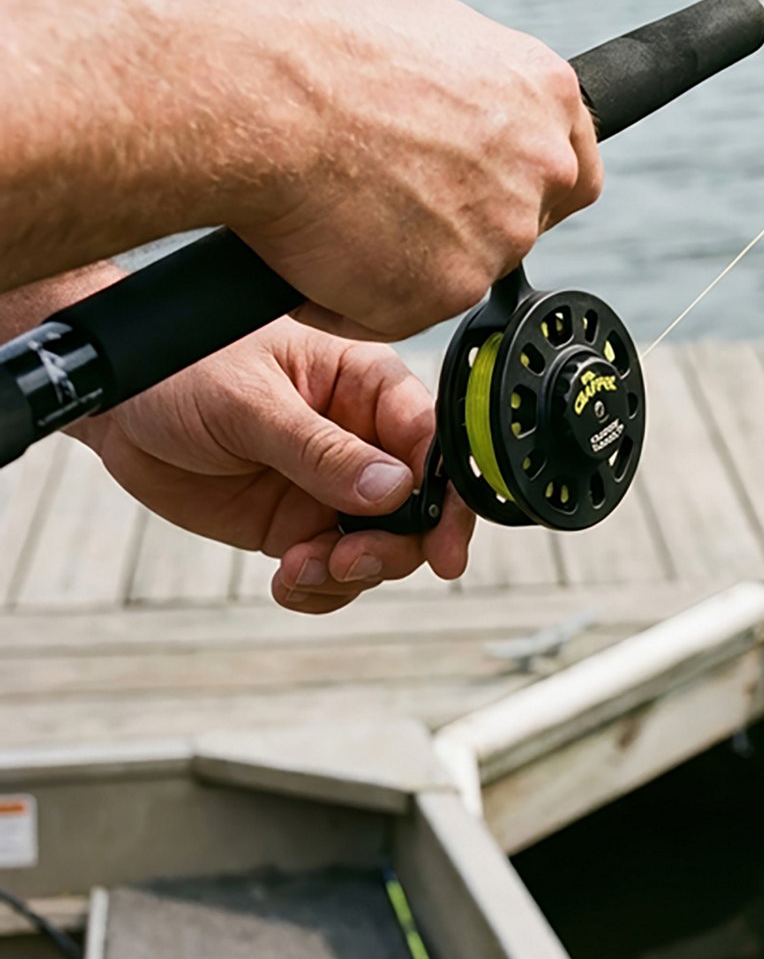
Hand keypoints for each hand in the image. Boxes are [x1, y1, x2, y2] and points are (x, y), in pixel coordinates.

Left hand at [73, 318, 474, 613]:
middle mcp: (361, 437)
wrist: (117, 406)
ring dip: (352, 572)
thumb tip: (393, 488)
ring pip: (383, 545)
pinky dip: (320, 590)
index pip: (433, 439)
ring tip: (301, 570)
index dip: (451, 494)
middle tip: (348, 561)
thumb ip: (320, 448)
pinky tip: (288, 581)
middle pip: (420, 505)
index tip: (446, 547)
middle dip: (396, 545)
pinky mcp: (296, 523)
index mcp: (366, 385)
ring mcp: (331, 485)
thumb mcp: (250, 403)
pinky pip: (335, 571)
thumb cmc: (184, 368)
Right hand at [241, 0, 603, 340]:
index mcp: (546, 94)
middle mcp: (542, 163)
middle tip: (396, 205)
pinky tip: (317, 249)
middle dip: (470, 222)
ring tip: (340, 213)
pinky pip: (408, 308)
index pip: (569, 165)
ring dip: (411, 259)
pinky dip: (360, 296)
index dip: (526, 186)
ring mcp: (505, 230)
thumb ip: (481, 89)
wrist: (262, 98)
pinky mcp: (455, 286)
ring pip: (465, 268)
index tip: (487, 192)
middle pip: (526, 220)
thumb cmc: (322, 53)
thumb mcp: (432, 36)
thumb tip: (475, 111)